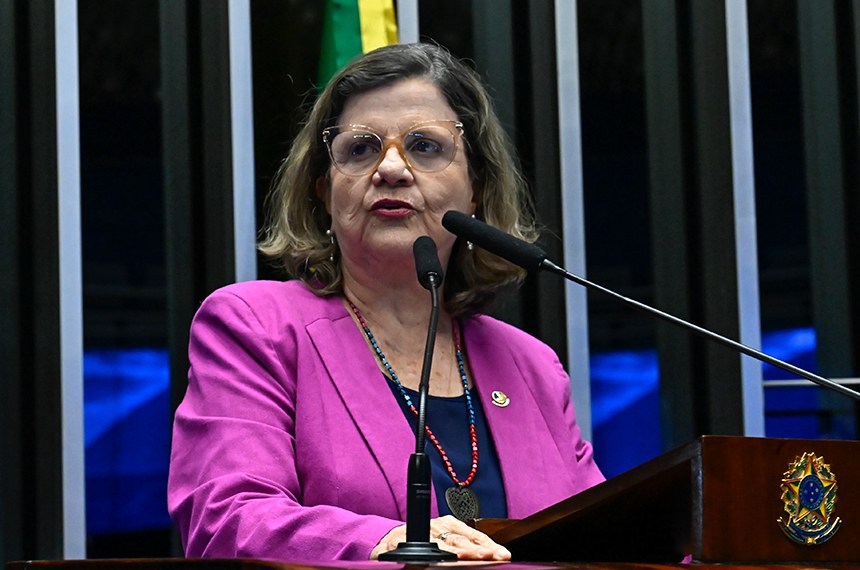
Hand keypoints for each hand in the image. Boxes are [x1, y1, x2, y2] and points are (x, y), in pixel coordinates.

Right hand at [370, 515, 511, 560]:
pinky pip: (417, 551)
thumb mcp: (447, 538)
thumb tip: (496, 554)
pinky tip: (438, 560)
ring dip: (456, 553)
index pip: (474, 535)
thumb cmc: (426, 541)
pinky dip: (427, 555)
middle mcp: (436, 527)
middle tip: (489, 556)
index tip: (503, 554)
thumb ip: (467, 544)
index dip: (489, 545)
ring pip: (440, 546)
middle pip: (459, 540)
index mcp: (450, 524)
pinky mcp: (402, 543)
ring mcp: (420, 535)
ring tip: (468, 558)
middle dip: (475, 549)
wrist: (390, 540)